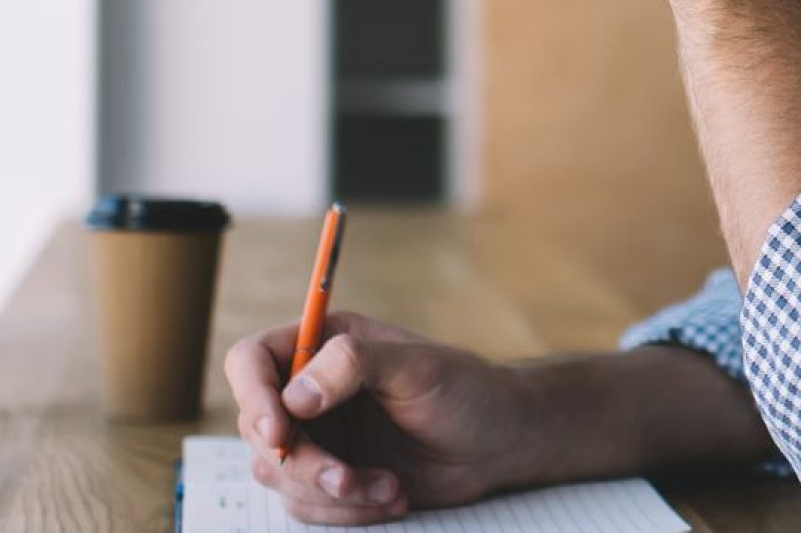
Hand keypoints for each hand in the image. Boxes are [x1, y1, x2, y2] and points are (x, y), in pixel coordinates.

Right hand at [225, 313, 532, 524]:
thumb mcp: (416, 368)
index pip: (252, 360)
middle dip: (302, 461)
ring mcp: (318, 435)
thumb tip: (294, 396)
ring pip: (278, 474)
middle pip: (257, 427)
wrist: (495, 442)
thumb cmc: (464, 389)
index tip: (280, 433)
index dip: (253, 395)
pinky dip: (345, 508)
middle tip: (346, 476)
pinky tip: (392, 495)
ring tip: (388, 487)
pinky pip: (305, 505)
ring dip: (330, 490)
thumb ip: (354, 366)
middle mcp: (311, 389)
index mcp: (325, 343)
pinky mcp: (330, 476)